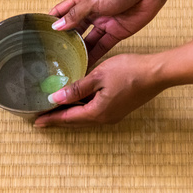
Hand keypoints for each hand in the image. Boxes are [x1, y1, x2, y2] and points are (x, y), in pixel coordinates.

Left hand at [34, 53, 165, 127]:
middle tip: (41, 119)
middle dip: (58, 120)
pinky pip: (94, 112)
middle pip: (75, 121)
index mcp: (97, 111)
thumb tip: (55, 98)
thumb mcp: (99, 76)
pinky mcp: (119, 108)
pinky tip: (77, 102)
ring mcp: (113, 114)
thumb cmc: (129, 71)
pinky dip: (81, 109)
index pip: (68, 118)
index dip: (51, 119)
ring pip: (85, 117)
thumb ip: (77, 88)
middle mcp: (104, 117)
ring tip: (55, 111)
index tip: (36, 121)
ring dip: (69, 114)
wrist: (156, 73)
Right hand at [50, 0, 168, 66]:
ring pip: (87, 40)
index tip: (39, 35)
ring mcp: (104, 23)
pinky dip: (94, 55)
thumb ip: (76, 15)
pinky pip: (102, 46)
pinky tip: (85, 65)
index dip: (51, 21)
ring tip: (67, 65)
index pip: (62, 11)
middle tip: (53, 56)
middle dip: (64, 41)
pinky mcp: (116, 33)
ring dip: (79, 51)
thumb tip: (57, 26)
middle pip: (74, 29)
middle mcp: (92, 12)